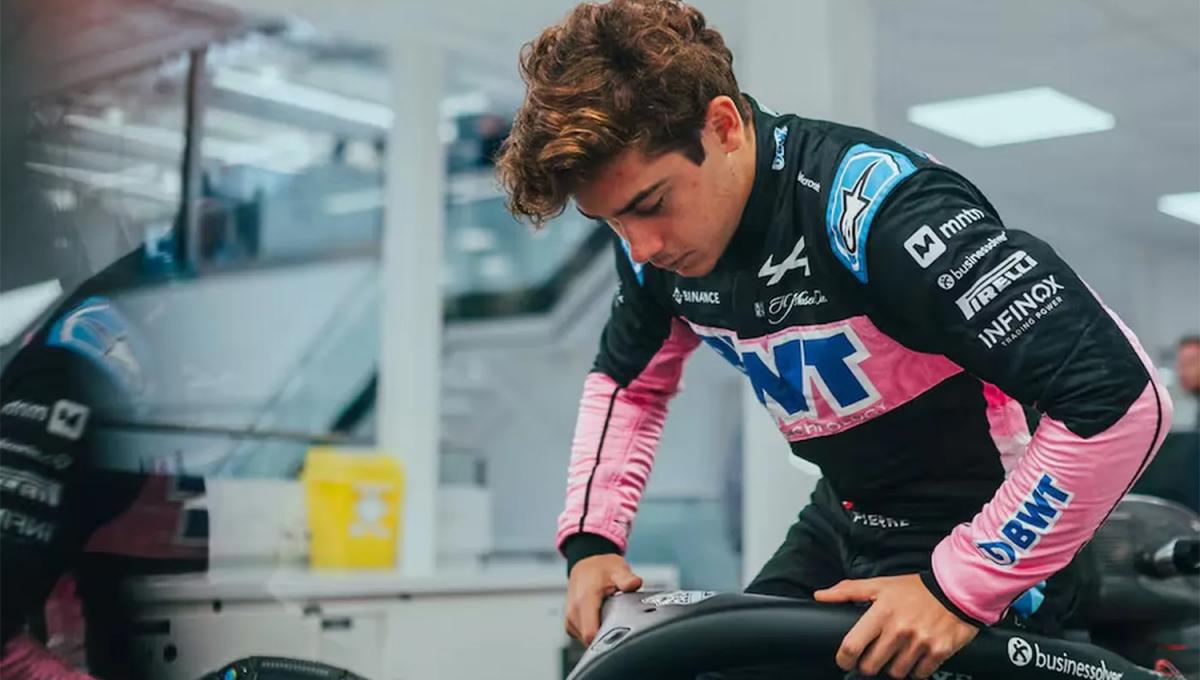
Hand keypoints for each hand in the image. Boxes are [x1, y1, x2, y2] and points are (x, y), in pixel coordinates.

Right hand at [564, 554, 642, 645]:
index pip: (590, 633)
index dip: (607, 638)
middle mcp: (573, 611)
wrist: (585, 566)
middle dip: (607, 636)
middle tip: (620, 621)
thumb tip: (635, 583)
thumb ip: (627, 579)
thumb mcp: (618, 568)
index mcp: (584, 600)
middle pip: (591, 640)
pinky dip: (595, 632)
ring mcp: (570, 619)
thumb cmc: (601, 568)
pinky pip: (584, 637)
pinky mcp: (570, 624)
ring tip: (610, 617)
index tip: (621, 632)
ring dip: (600, 634)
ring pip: (587, 641)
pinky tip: (602, 619)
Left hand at [814, 574, 977, 678]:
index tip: (844, 661)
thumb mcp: (879, 584)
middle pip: (871, 666)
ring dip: (892, 667)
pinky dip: (915, 669)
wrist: (955, 589)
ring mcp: (920, 643)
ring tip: (895, 654)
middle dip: (868, 664)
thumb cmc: (914, 589)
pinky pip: (919, 674)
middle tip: (872, 657)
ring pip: (895, 673)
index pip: (852, 646)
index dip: (843, 659)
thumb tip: (820, 596)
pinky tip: (914, 656)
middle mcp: (899, 630)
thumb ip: (847, 591)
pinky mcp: (939, 652)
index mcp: (881, 613)